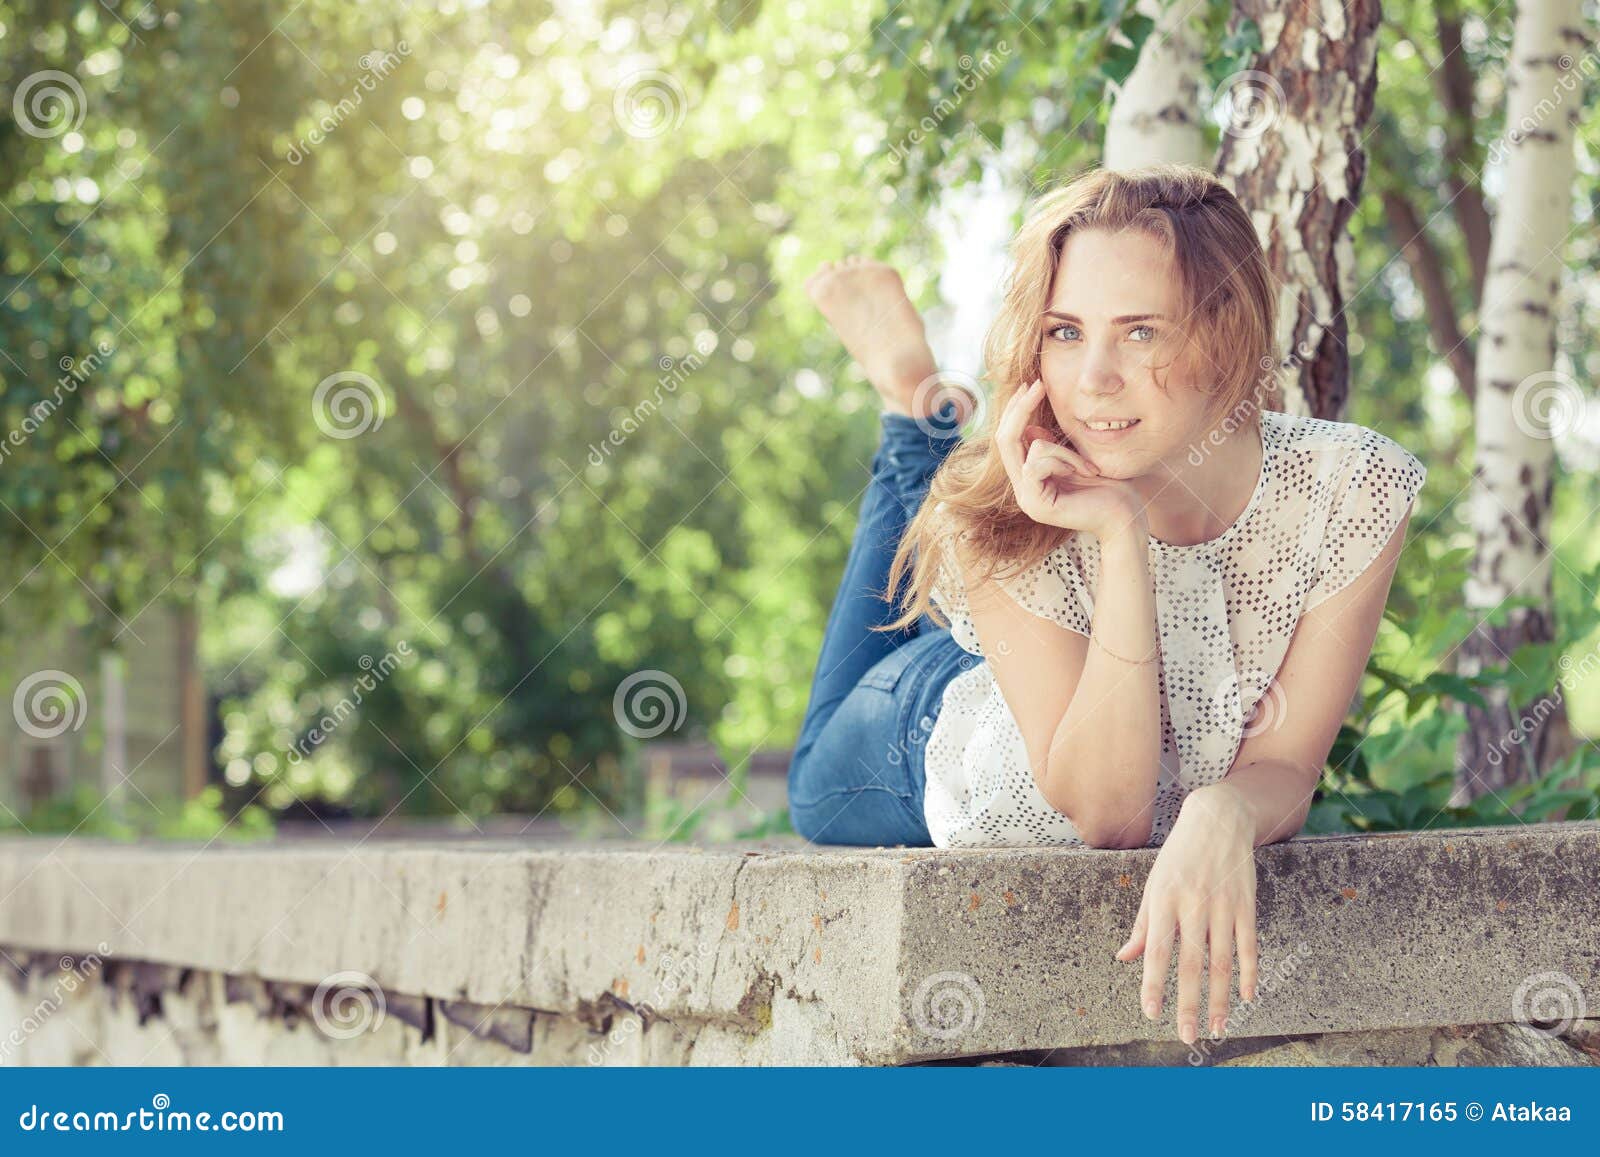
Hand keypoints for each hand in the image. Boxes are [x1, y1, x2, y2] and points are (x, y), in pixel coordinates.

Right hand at [995, 379, 1145, 540]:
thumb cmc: (1109, 487)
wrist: (1126, 517)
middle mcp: (1022, 490)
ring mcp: (1027, 498)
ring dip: (1064, 450)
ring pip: (1031, 448)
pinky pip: (1039, 462)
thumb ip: (1052, 447)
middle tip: (1037, 384)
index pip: (1009, 439)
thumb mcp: (1077, 458)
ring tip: (1089, 467)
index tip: (1032, 384)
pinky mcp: (1036, 503)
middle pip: (1004, 440)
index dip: (1016, 411)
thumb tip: (1030, 429)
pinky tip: (1086, 472)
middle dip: (1021, 409)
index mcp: (1029, 479)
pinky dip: (1065, 460)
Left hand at [1114, 782, 1258, 1044]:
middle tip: (1188, 1036)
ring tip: (1218, 1027)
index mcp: (1164, 899)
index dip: (1153, 983)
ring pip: (1223, 961)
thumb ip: (1142, 925)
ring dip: (1221, 998)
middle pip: (1191, 962)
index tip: (1151, 1013)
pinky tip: (1247, 997)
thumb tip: (1125, 958)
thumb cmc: (1179, 856)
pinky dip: (1249, 973)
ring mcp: (1222, 904)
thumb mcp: (1153, 884)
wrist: (1218, 819)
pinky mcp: (1246, 904)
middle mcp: (1193, 904)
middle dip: (1189, 1003)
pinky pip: (1249, 945)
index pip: (1156, 950)